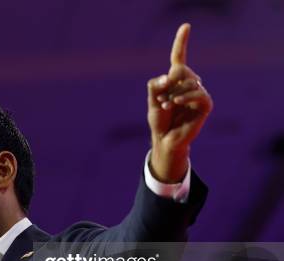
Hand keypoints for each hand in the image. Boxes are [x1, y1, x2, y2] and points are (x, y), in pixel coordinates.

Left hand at [147, 23, 212, 182]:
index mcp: (175, 80)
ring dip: (174, 93)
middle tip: (161, 99)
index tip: (186, 26)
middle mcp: (189, 84)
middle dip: (169, 82)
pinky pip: (199, 93)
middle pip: (181, 70)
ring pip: (190, 82)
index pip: (179, 57)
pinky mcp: (205, 105)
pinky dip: (186, 96)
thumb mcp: (152, 101)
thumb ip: (156, 86)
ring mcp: (198, 93)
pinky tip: (175, 103)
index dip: (182, 42)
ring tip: (166, 105)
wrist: (164, 139)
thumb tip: (170, 76)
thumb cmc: (159, 120)